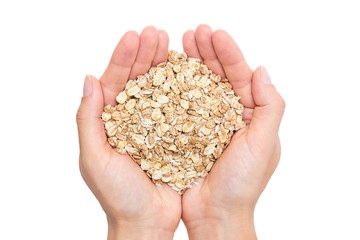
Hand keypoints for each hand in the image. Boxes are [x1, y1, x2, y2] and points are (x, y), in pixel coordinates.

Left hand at [76, 26, 180, 239]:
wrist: (147, 222)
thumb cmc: (118, 196)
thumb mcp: (94, 158)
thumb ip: (88, 120)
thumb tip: (88, 80)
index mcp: (110, 122)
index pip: (114, 82)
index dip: (122, 58)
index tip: (134, 36)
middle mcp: (132, 119)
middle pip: (137, 80)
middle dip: (145, 55)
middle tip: (157, 32)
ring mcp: (155, 125)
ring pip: (159, 89)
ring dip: (164, 65)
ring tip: (172, 43)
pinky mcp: (175, 135)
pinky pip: (179, 107)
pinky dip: (183, 89)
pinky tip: (189, 71)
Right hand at [181, 25, 284, 239]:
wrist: (215, 213)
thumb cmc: (242, 183)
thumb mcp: (264, 143)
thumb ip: (270, 106)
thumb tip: (262, 69)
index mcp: (250, 114)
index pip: (241, 76)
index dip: (229, 53)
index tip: (214, 34)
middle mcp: (228, 115)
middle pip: (218, 76)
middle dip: (207, 53)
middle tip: (193, 32)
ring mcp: (206, 123)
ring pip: (198, 87)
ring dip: (190, 64)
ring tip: (179, 43)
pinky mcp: (186, 132)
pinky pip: (181, 105)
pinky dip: (174, 87)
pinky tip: (166, 72)